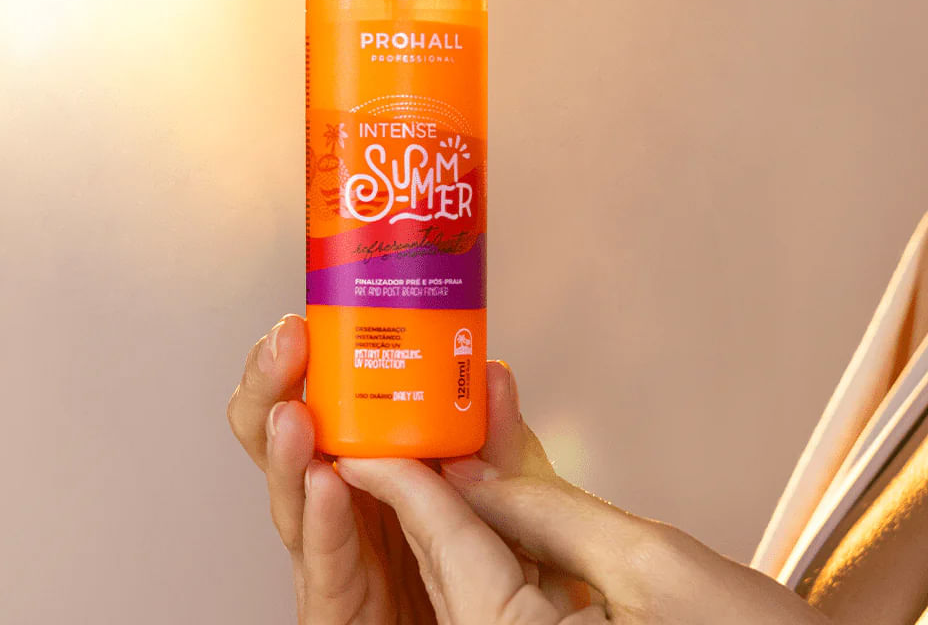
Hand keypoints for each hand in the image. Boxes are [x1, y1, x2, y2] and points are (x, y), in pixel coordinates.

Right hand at [226, 314, 590, 622]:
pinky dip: (322, 523)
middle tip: (287, 342)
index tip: (308, 317)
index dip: (308, 360)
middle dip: (275, 386)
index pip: (322, 402)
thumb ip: (500, 448)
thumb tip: (493, 373)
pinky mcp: (336, 611)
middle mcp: (342, 506)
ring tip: (293, 410)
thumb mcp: (511, 500)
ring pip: (292, 497)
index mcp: (372, 467)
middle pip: (285, 439)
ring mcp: (333, 558)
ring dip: (289, 450)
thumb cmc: (503, 581)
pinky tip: (324, 483)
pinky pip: (325, 566)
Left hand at [338, 445, 831, 624]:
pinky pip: (507, 598)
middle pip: (452, 562)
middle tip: (406, 414)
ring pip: (477, 577)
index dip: (401, 479)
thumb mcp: (650, 564)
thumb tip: (478, 468)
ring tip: (453, 433)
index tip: (362, 434)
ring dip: (468, 506)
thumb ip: (549, 512)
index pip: (445, 545)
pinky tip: (501, 486)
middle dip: (432, 483)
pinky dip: (503, 541)